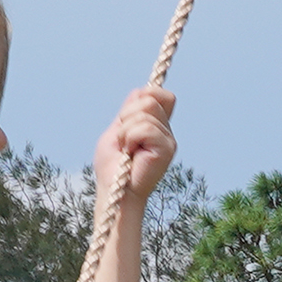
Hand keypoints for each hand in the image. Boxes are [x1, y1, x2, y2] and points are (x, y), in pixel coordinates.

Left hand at [95, 86, 177, 210]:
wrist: (115, 190)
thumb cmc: (113, 166)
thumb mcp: (117, 130)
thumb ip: (129, 111)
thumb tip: (141, 91)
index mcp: (156, 126)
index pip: (160, 94)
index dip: (144, 95)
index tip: (126, 117)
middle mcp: (166, 131)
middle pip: (150, 98)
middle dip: (127, 115)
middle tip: (123, 138)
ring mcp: (168, 140)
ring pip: (146, 112)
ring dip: (126, 130)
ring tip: (126, 148)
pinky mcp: (166, 149)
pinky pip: (145, 128)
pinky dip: (130, 137)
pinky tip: (131, 153)